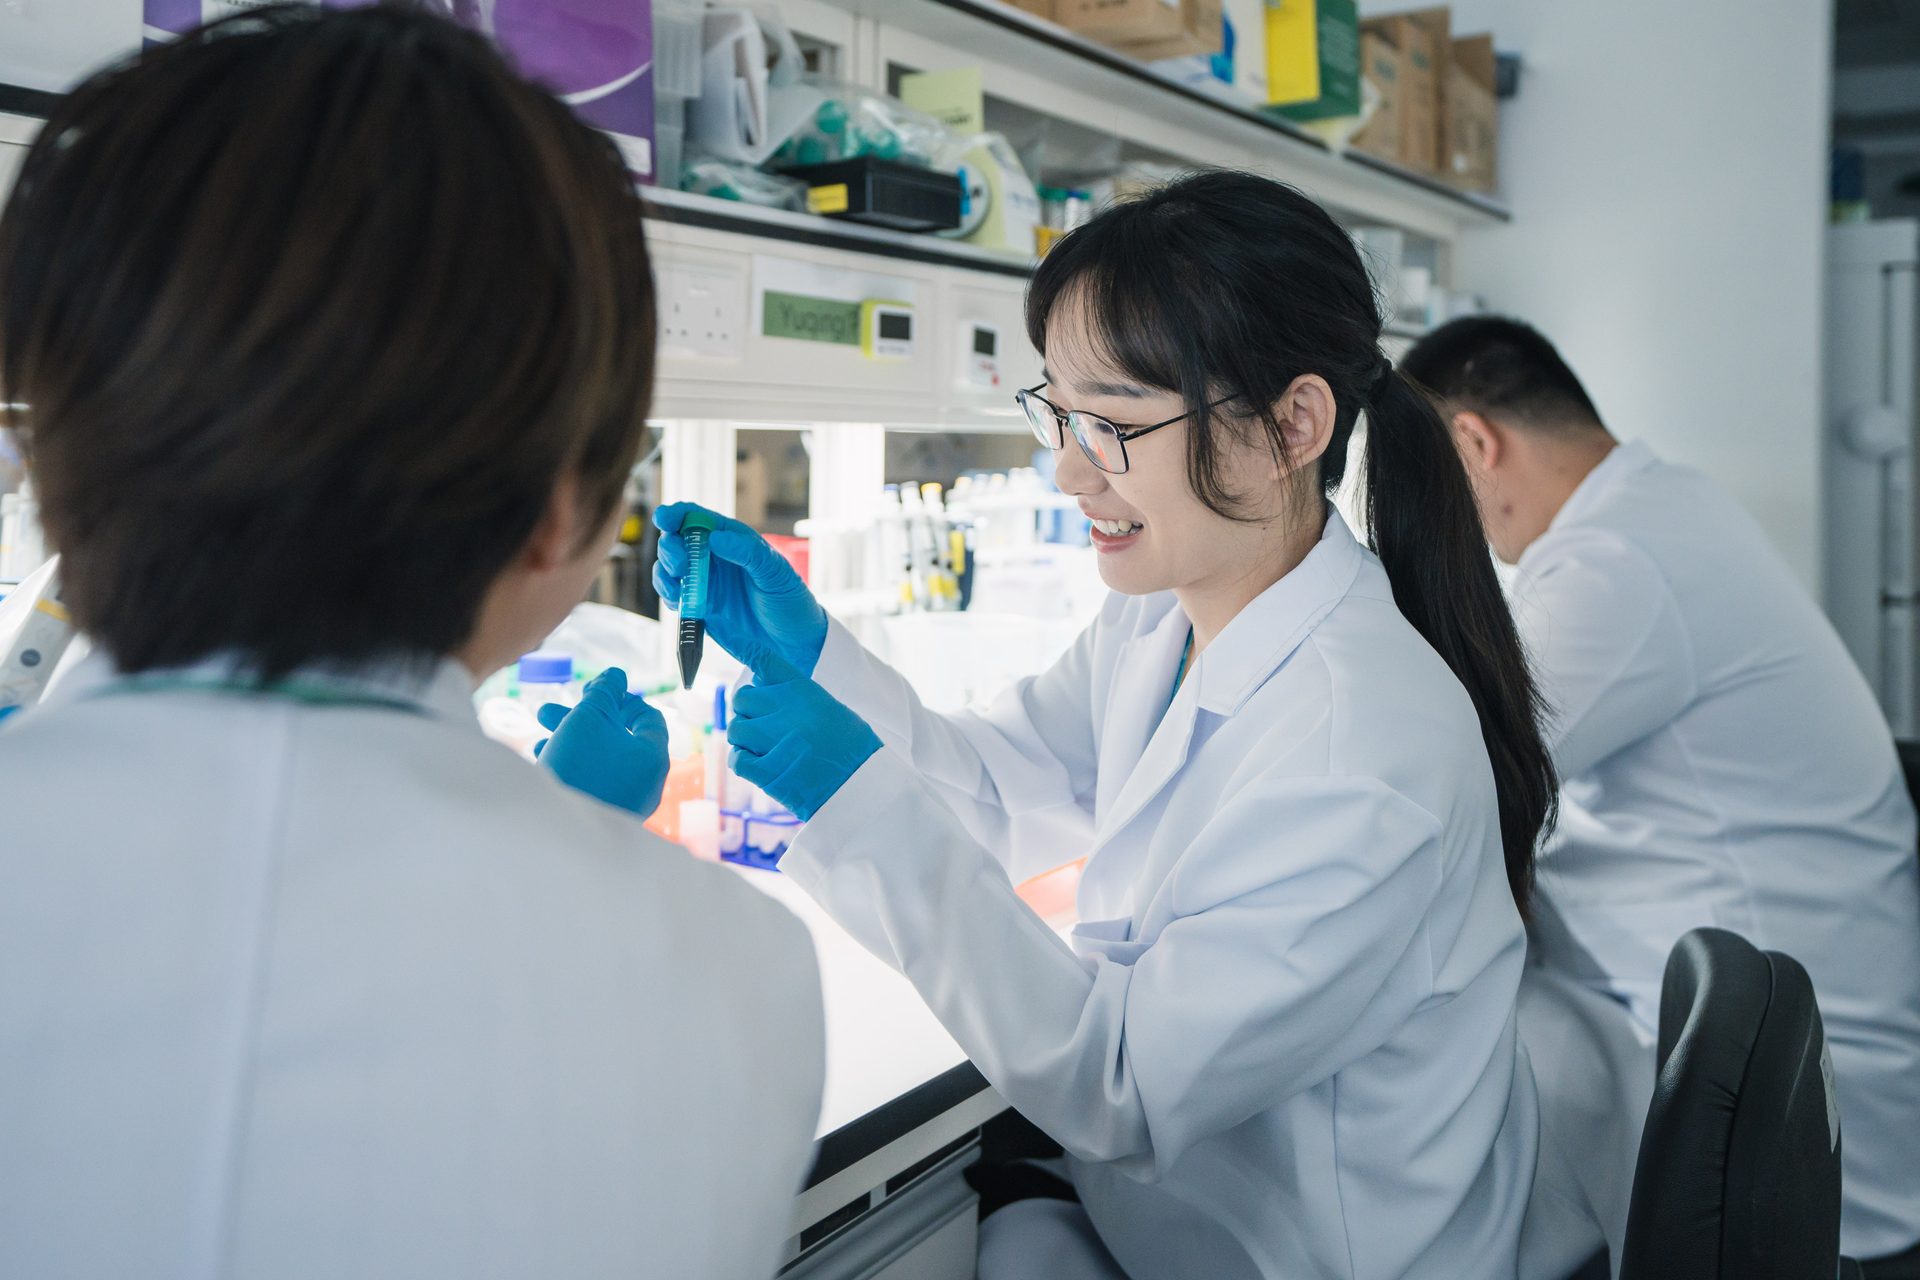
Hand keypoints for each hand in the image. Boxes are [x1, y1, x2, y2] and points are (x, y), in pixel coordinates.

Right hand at [535, 667, 670, 817]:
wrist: (557, 834)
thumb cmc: (578, 768)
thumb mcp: (589, 717)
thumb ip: (604, 692)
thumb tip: (615, 675)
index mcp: (653, 757)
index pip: (647, 717)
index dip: (619, 697)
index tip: (590, 692)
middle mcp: (646, 784)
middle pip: (617, 738)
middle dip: (581, 718)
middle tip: (548, 710)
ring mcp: (626, 805)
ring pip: (599, 760)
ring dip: (569, 739)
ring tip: (538, 733)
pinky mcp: (603, 820)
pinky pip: (591, 783)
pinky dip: (571, 765)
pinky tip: (543, 758)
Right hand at [653, 503, 827, 675]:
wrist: (792, 642)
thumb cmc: (790, 600)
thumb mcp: (775, 572)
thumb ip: (747, 553)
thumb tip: (715, 538)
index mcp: (732, 540)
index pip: (698, 518)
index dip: (677, 515)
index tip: (663, 519)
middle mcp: (714, 558)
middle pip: (677, 541)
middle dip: (670, 547)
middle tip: (679, 564)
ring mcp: (704, 582)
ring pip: (669, 568)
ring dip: (664, 572)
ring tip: (676, 584)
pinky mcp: (699, 607)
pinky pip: (674, 595)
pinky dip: (668, 595)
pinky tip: (677, 600)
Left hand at [727, 655, 881, 822]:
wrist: (865, 788)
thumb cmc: (853, 750)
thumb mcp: (831, 710)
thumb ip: (797, 697)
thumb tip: (762, 686)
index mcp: (805, 692)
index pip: (766, 661)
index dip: (746, 648)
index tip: (734, 639)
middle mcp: (787, 710)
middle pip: (742, 698)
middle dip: (747, 711)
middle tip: (761, 726)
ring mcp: (776, 740)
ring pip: (736, 729)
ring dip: (744, 739)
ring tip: (763, 749)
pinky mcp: (768, 772)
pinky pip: (737, 759)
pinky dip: (743, 762)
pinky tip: (759, 766)